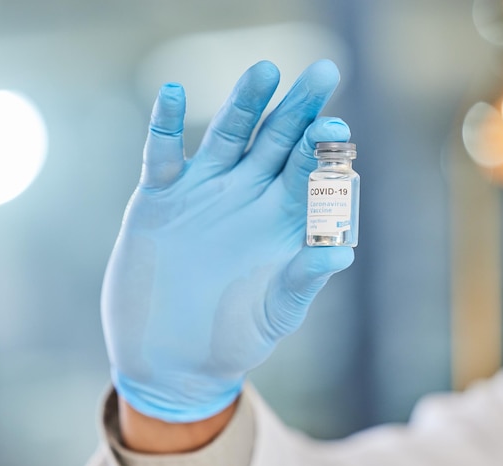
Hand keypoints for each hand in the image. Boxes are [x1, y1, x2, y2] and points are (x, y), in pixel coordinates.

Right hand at [102, 60, 354, 421]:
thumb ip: (302, 279)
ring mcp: (203, 195)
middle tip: (322, 73)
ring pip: (227, 138)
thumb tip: (342, 251)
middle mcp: (246, 200)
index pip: (307, 175)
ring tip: (263, 70)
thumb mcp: (273, 312)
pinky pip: (163, 154)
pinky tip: (175, 95)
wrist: (172, 358)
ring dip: (244, 104)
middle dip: (297, 109)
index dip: (322, 150)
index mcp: (280, 224)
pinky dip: (166, 126)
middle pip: (276, 143)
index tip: (336, 128)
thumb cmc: (231, 339)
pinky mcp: (160, 201)